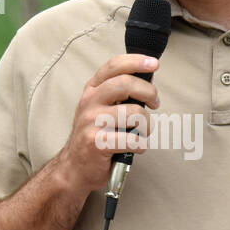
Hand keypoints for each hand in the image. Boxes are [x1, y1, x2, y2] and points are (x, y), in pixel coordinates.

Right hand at [55, 54, 159, 193]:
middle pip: (126, 84)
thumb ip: (122, 93)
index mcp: (92, 90)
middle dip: (149, 92)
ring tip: (143, 132)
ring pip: (134, 113)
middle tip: (155, 103)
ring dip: (147, 125)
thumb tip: (149, 78)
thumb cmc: (95, 136)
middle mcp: (89, 102)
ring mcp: (91, 122)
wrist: (74, 167)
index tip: (154, 64)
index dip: (136, 61)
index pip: (114, 66)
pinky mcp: (96, 143)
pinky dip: (141, 145)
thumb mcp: (102, 108)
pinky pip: (132, 139)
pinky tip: (136, 147)